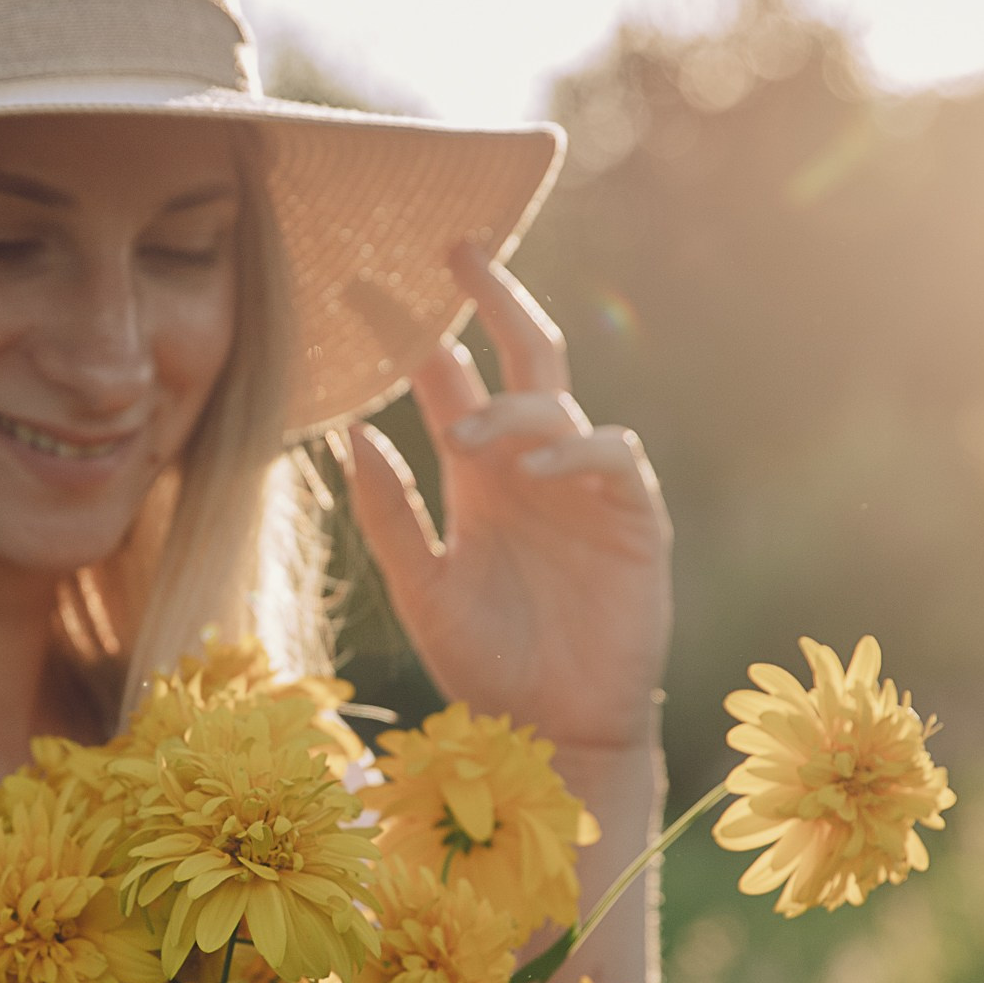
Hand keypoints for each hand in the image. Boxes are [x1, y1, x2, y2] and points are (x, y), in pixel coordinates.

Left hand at [340, 245, 672, 752]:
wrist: (552, 736)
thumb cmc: (486, 666)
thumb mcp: (419, 589)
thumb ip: (390, 515)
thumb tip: (349, 434)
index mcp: (479, 476)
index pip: (446, 379)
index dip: (412, 333)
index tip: (362, 285)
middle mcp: (531, 466)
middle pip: (521, 354)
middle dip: (493, 296)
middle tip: (454, 247)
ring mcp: (585, 488)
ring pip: (558, 402)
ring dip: (510, 404)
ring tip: (460, 431)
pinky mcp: (634, 520)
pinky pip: (613, 458)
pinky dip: (576, 451)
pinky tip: (535, 467)